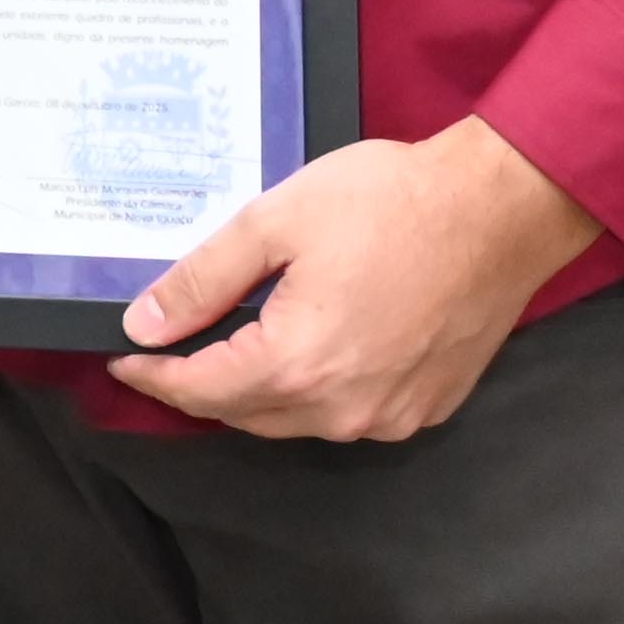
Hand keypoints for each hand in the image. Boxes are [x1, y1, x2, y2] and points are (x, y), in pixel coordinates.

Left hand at [108, 117, 598, 442]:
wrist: (499, 211)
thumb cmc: (393, 204)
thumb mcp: (274, 222)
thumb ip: (202, 280)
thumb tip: (147, 323)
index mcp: (299, 365)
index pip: (200, 391)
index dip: (153, 376)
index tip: (124, 359)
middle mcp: (345, 409)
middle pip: (244, 412)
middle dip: (201, 382)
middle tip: (173, 344)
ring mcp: (391, 414)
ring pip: (296, 419)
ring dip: (258, 389)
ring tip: (235, 338)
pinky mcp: (426, 406)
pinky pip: (349, 413)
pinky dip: (315, 390)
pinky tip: (308, 345)